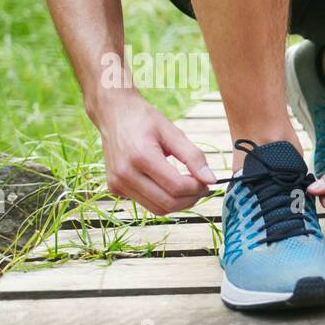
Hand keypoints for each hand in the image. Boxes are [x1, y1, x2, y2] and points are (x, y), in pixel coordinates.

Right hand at [96, 93, 215, 214]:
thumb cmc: (145, 120)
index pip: (177, 187)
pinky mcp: (114, 188)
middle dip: (191, 199)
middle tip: (201, 187)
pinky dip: (162, 200)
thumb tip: (212, 180)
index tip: (207, 181)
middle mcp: (125, 174)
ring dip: (178, 203)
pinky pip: (146, 204)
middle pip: (168, 203)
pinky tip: (167, 184)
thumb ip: (194, 157)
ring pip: (157, 209)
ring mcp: (117, 183)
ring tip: (187, 188)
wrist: (113, 114)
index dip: (197, 188)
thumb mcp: (173, 133)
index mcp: (141, 157)